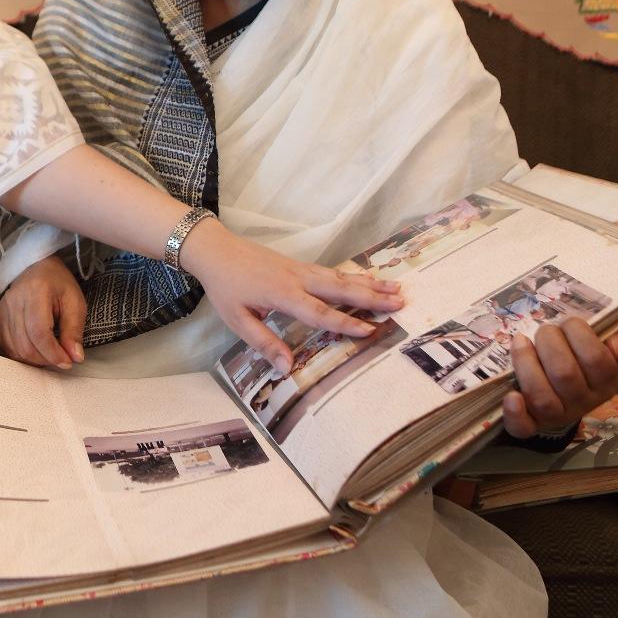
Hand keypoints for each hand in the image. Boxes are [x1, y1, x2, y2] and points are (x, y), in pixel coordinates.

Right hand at [0, 254, 87, 370]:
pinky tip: (36, 351)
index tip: (67, 362)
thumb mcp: (75, 303)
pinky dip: (22, 355)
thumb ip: (74, 331)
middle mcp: (13, 301)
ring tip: (50, 354)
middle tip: (61, 359)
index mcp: (35, 292)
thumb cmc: (58, 284)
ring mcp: (1, 310)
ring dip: (34, 360)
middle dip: (45, 359)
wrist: (36, 268)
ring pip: (14, 349)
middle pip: (25, 345)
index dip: (52, 353)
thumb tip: (75, 357)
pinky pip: (6, 346)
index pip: (39, 332)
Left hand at [182, 219, 405, 364]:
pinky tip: (369, 278)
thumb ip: (264, 343)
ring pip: (341, 278)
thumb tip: (287, 369)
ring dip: (370, 284)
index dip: (345, 323)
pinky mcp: (300, 265)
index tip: (371, 330)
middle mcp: (298, 279)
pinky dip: (354, 276)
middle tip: (401, 303)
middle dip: (371, 298)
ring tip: (398, 289)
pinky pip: (333, 271)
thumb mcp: (237, 320)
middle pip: (340, 290)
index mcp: (283, 295)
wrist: (215, 249)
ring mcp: (301, 269)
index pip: (319, 312)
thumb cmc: (225, 287)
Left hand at [501, 321, 617, 436]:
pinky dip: (515, 412)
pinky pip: (523, 427)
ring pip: (542, 396)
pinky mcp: (531, 425)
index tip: (568, 324)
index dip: (579, 334)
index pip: (597, 358)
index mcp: (606, 383)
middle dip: (549, 343)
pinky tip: (512, 396)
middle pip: (565, 374)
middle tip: (544, 332)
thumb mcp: (609, 350)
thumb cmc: (583, 363)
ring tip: (520, 342)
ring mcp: (556, 416)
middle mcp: (583, 403)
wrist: (563, 397)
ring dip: (526, 364)